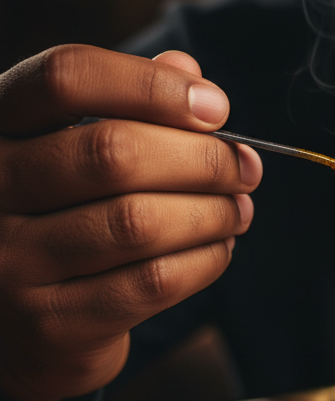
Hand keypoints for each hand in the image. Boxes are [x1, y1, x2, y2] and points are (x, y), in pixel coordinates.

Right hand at [0, 45, 261, 400]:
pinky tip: (219, 247)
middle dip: (204, 158)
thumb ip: (130, 101)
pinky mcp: (50, 324)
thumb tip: (187, 71)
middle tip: (246, 168)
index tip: (216, 107)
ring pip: (138, 222)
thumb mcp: (81, 146)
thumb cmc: (67, 213)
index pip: (66, 77)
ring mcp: (9, 262)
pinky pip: (152, 281)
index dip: (152, 84)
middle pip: (112, 151)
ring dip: (212, 212)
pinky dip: (206, 259)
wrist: (24, 329)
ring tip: (238, 208)